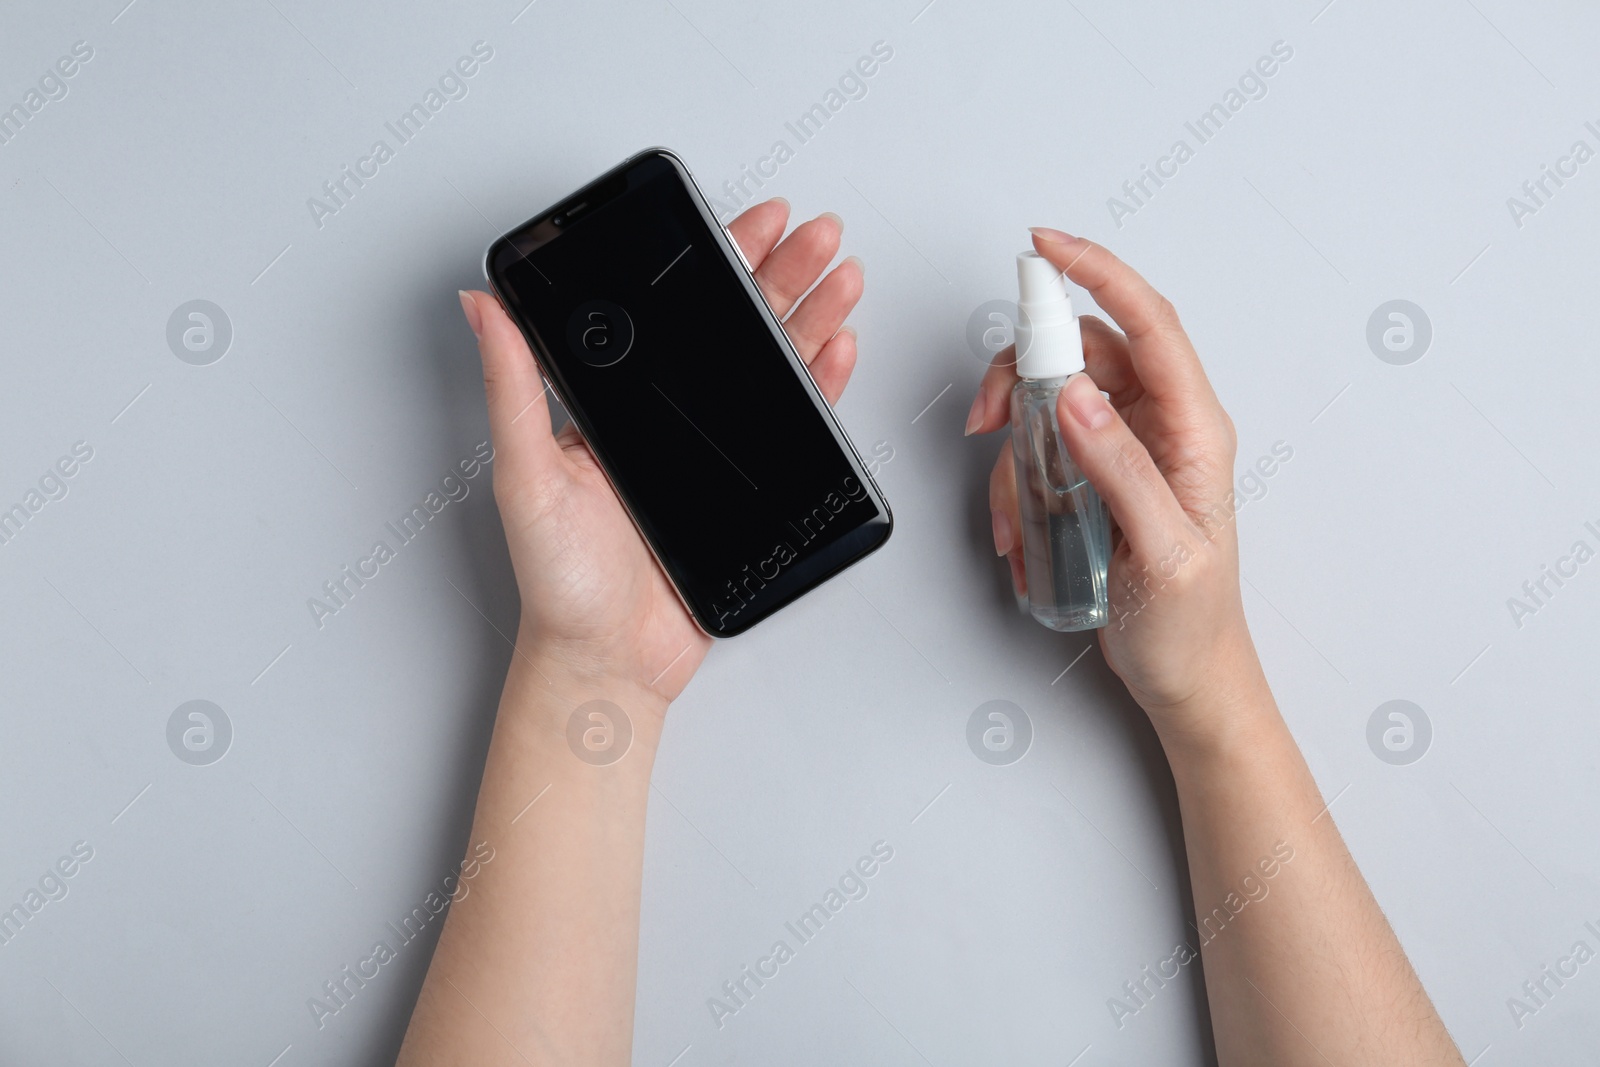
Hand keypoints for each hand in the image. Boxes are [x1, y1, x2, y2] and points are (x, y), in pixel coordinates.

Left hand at [458, 199, 862, 702]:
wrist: (610, 662)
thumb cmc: (559, 583)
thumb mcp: (524, 478)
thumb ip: (512, 390)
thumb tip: (482, 307)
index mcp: (613, 402)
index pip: (671, 310)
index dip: (715, 259)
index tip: (748, 223)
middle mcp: (664, 415)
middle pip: (732, 325)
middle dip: (780, 273)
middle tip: (815, 234)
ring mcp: (709, 448)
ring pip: (771, 365)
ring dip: (810, 315)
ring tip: (841, 276)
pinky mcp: (746, 487)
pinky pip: (792, 424)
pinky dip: (821, 383)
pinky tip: (837, 347)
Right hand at [967, 229, 1259, 739]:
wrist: (1186, 677)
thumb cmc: (1191, 624)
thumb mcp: (1163, 553)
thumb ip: (1121, 469)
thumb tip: (1077, 394)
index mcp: (1195, 430)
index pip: (1149, 323)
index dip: (1098, 272)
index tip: (1045, 248)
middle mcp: (1161, 426)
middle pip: (1084, 351)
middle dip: (1024, 374)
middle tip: (988, 413)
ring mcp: (1126, 448)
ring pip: (1052, 398)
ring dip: (1013, 444)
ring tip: (1012, 508)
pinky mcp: (1097, 475)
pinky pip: (1041, 447)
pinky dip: (1015, 479)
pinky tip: (1020, 528)